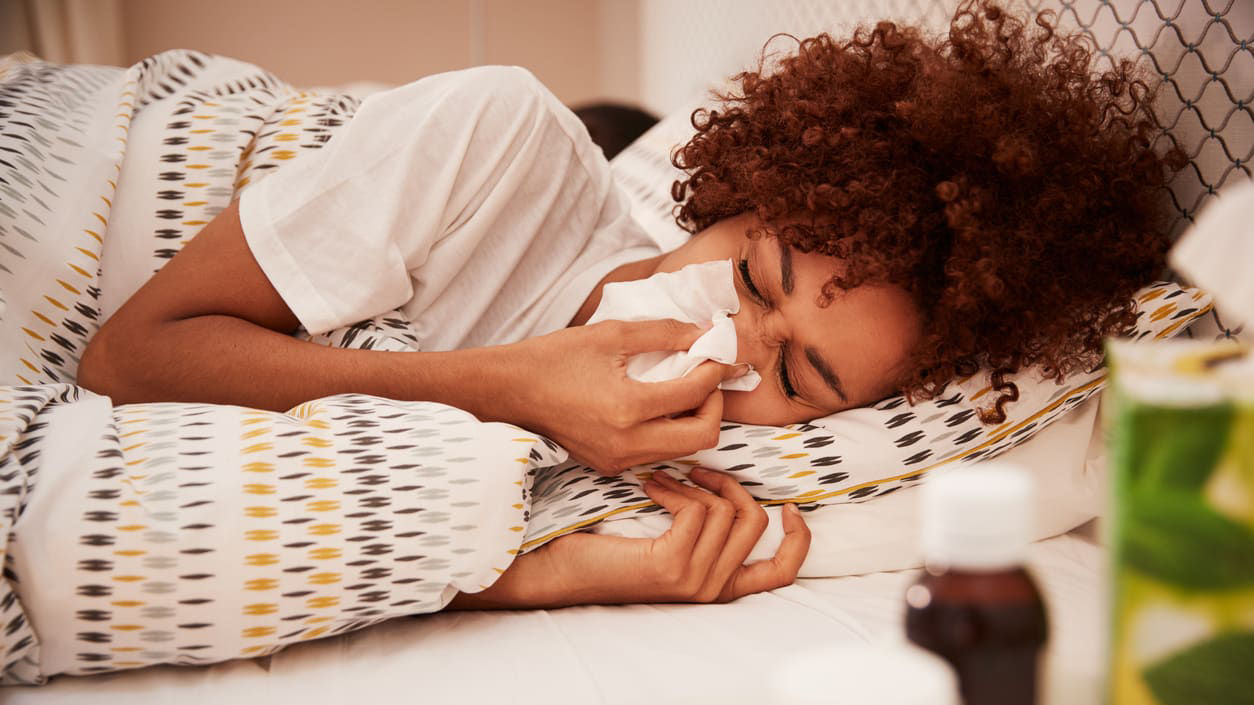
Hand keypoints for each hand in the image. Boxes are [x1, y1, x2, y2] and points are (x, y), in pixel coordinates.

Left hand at [446, 468, 810, 608]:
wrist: (560, 569)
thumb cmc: (608, 548)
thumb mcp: (671, 538)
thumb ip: (706, 525)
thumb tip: (733, 479)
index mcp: (720, 585)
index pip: (783, 572)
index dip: (797, 537)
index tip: (787, 505)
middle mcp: (713, 589)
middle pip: (753, 521)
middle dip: (730, 483)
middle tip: (699, 470)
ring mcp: (694, 580)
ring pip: (724, 510)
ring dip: (693, 483)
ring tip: (663, 477)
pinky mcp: (673, 565)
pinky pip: (697, 511)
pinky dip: (675, 489)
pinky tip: (650, 485)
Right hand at [499, 319, 747, 474]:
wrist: (509, 390)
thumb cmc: (555, 357)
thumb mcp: (612, 334)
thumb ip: (665, 332)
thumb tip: (705, 332)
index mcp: (628, 408)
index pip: (695, 393)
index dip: (716, 370)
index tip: (720, 355)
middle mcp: (626, 443)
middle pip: (703, 438)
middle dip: (714, 406)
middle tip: (707, 380)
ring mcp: (617, 460)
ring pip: (682, 451)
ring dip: (694, 421)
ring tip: (685, 390)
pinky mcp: (609, 466)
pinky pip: (656, 454)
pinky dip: (669, 432)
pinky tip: (659, 407)